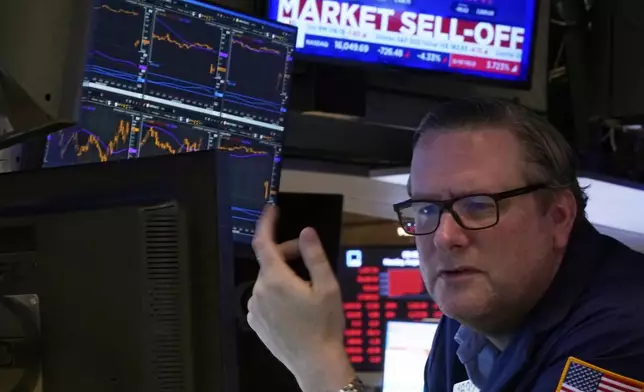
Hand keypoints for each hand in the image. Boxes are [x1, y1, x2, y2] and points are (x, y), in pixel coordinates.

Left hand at [247, 206, 354, 391]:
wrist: (315, 363)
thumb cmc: (324, 325)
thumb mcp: (327, 286)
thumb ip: (314, 255)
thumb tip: (306, 232)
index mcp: (275, 279)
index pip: (263, 242)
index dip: (266, 223)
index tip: (271, 210)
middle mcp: (259, 291)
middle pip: (271, 262)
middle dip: (289, 255)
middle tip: (311, 263)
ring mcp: (255, 308)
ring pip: (268, 280)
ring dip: (284, 277)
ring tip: (307, 292)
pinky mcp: (256, 321)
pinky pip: (264, 297)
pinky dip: (277, 294)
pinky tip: (295, 307)